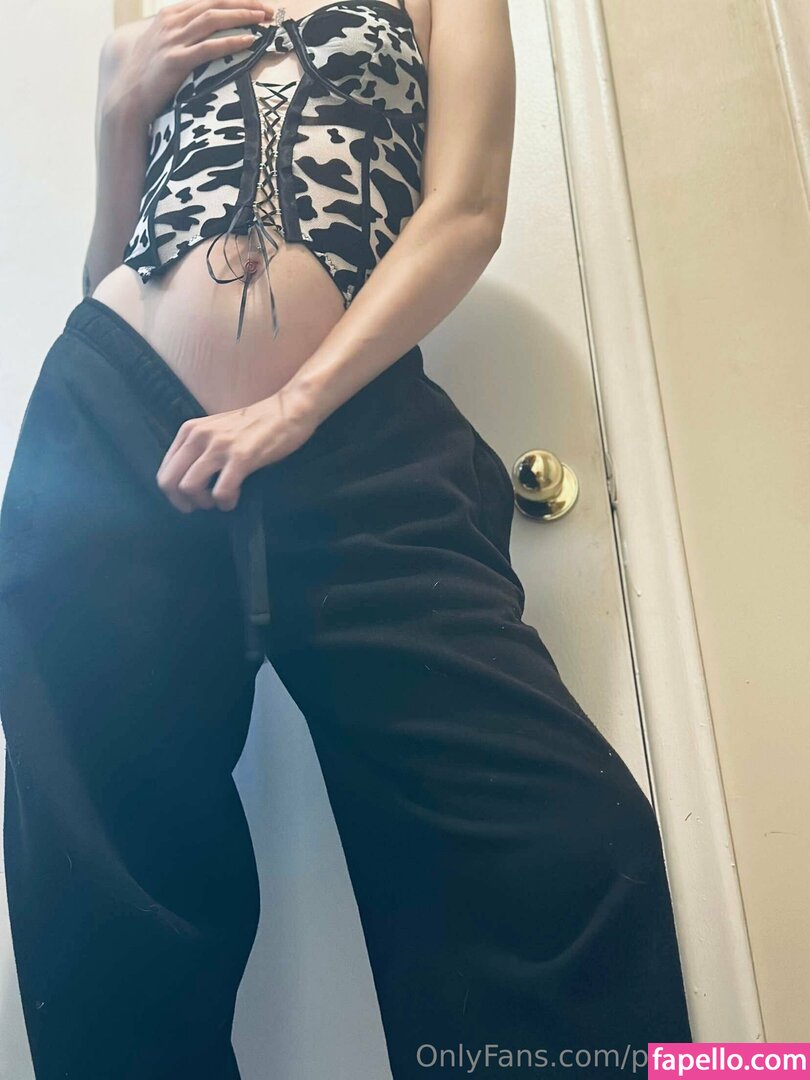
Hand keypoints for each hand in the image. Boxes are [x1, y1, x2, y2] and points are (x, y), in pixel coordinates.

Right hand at [107, 0, 275, 124]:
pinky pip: (208, 48)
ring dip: (241, 17)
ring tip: (263, 19)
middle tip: (268, 9)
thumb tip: (202, 34)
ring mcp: (173, 40)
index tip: (255, 3)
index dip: (233, 0)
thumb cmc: (147, 75)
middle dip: (244, 4)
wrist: (127, 97)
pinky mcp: (176, 61)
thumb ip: (180, 34)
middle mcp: (171, 23)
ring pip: (213, 20)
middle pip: (214, 4)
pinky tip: (249, 42)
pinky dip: (231, 42)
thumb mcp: (162, 45)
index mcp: (169, 15)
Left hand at [156, 391, 318, 512]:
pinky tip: (234, 499)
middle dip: (183, 502)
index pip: (164, 471)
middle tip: (202, 505)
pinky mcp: (241, 457)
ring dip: (203, 502)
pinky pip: (221, 492)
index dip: (173, 494)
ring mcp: (219, 446)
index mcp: (190, 430)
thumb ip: (200, 449)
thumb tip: (189, 480)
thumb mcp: (217, 430)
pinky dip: (225, 503)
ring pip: (189, 487)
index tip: (190, 500)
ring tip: (219, 501)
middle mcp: (199, 436)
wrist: (288, 410)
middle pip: (169, 482)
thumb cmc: (256, 424)